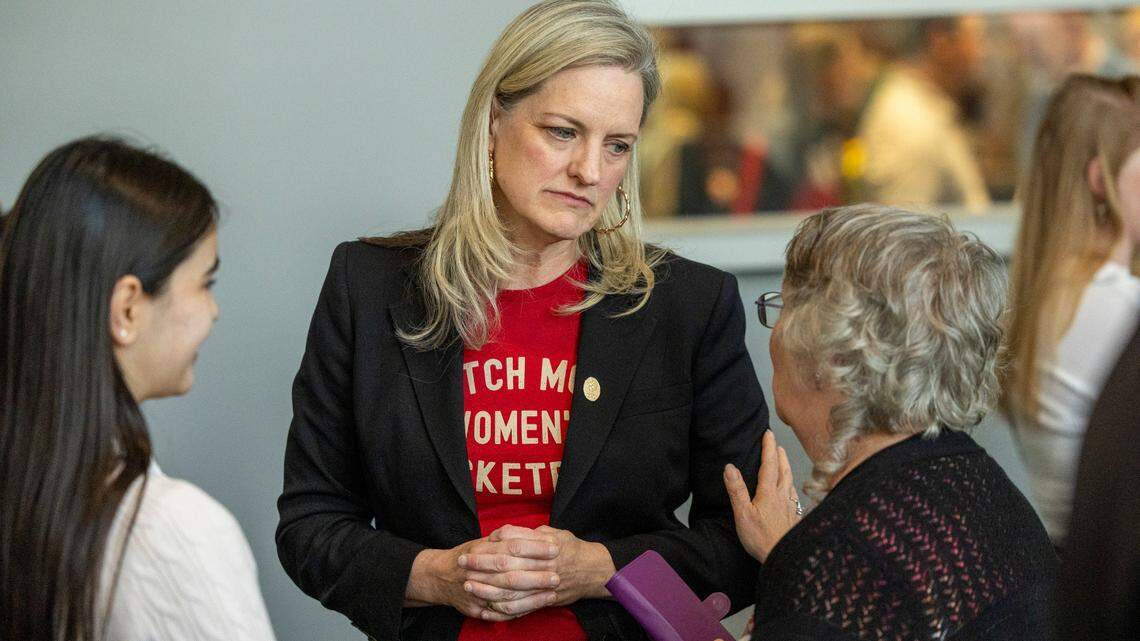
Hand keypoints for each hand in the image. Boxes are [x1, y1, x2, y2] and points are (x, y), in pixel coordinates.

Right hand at [406, 536, 558, 620]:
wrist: (438, 576)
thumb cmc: (466, 556)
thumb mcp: (482, 541)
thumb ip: (505, 537)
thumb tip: (532, 532)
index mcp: (481, 550)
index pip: (513, 547)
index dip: (535, 548)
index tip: (555, 548)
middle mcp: (478, 571)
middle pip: (512, 574)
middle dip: (537, 576)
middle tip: (558, 576)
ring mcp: (476, 593)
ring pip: (507, 597)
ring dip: (532, 597)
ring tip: (552, 594)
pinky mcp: (475, 609)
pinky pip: (500, 614)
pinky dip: (519, 612)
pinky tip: (535, 608)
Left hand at [463, 525, 614, 613]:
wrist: (594, 571)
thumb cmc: (571, 548)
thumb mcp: (553, 532)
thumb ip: (527, 533)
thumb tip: (502, 533)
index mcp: (546, 547)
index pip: (513, 547)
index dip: (491, 548)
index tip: (472, 547)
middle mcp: (544, 567)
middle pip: (508, 568)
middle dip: (482, 567)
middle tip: (462, 564)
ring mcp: (544, 587)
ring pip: (512, 591)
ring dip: (487, 589)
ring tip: (469, 585)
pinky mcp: (545, 601)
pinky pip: (521, 609)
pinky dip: (502, 610)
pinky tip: (486, 607)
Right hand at [723, 430, 801, 561]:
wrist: (785, 558)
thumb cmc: (761, 539)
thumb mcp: (743, 514)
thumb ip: (737, 490)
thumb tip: (730, 467)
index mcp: (769, 493)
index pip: (769, 465)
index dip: (768, 448)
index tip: (768, 434)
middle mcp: (782, 496)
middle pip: (783, 470)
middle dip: (779, 455)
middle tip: (777, 443)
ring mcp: (790, 507)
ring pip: (790, 481)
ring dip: (787, 467)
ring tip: (784, 460)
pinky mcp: (794, 518)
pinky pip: (794, 496)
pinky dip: (791, 486)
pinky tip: (790, 491)